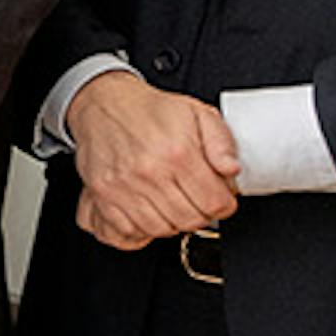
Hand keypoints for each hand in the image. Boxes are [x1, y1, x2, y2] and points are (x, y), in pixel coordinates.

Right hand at [67, 69, 241, 250]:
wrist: (104, 104)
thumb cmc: (150, 112)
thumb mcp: (198, 113)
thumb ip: (222, 142)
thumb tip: (231, 170)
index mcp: (177, 152)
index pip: (213, 202)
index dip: (224, 205)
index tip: (221, 199)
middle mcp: (149, 171)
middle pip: (189, 220)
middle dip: (201, 214)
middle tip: (199, 201)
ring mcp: (123, 186)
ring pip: (161, 229)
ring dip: (173, 222)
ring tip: (175, 204)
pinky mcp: (103, 195)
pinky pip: (130, 230)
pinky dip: (144, 228)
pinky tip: (151, 211)